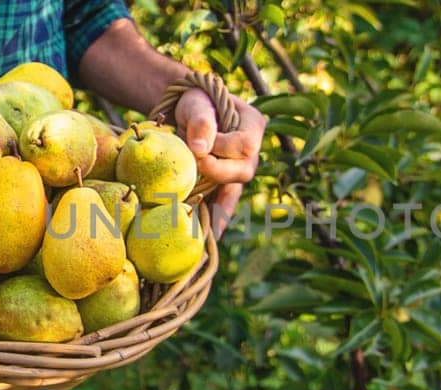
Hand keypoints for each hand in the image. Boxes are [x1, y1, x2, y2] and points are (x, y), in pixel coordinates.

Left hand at [174, 88, 266, 235]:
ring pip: (233, 191)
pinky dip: (215, 217)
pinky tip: (206, 236)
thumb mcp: (197, 103)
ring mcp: (239, 170)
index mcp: (253, 126)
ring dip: (217, 208)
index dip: (222, 149)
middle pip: (243, 172)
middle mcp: (251, 152)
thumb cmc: (195, 101)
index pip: (245, 145)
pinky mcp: (225, 183)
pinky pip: (223, 203)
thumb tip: (200, 148)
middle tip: (191, 170)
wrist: (186, 109)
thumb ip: (201, 121)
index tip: (198, 146)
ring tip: (201, 231)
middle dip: (216, 175)